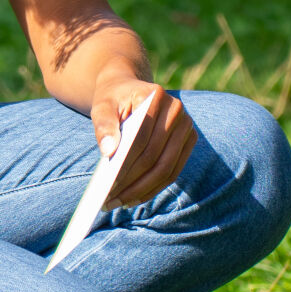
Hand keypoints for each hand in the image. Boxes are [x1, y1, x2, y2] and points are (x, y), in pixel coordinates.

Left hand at [92, 68, 196, 207]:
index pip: (141, 138)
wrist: (128, 88)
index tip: (107, 186)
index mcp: (155, 96)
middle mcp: (177, 110)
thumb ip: (103, 125)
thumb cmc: (112, 99)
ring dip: (143, 190)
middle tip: (110, 201)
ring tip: (119, 203)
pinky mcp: (188, 141)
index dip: (125, 164)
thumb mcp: (101, 106)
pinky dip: (153, 187)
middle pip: (155, 156)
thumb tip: (109, 152)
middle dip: (132, 182)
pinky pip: (173, 171)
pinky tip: (134, 198)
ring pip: (167, 168)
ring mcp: (187, 126)